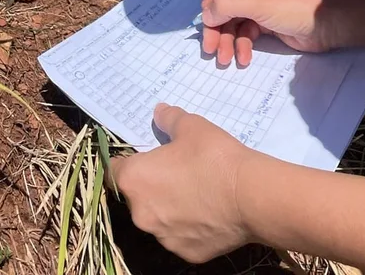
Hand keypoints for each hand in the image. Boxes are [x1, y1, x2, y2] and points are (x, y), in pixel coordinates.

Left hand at [109, 104, 253, 262]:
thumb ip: (169, 119)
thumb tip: (159, 112)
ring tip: (196, 192)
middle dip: (151, 184)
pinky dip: (188, 226)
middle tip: (176, 171)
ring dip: (168, 206)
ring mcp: (163, 237)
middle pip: (137, 196)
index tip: (145, 157)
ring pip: (158, 218)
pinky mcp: (186, 253)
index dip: (128, 161)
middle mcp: (141, 213)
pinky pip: (180, 235)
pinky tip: (208, 212)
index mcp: (135, 180)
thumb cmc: (212, 156)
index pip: (115, 170)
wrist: (248, 196)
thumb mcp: (190, 125)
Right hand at [201, 0, 328, 65]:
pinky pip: (243, 30)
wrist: (328, 26)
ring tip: (225, 59)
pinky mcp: (262, 19)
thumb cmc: (293, 5)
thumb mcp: (256, 2)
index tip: (211, 11)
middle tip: (210, 47)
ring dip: (226, 39)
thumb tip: (205, 14)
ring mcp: (256, 0)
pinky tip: (243, 57)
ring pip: (230, 18)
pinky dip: (240, 43)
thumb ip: (225, 4)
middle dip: (216, 24)